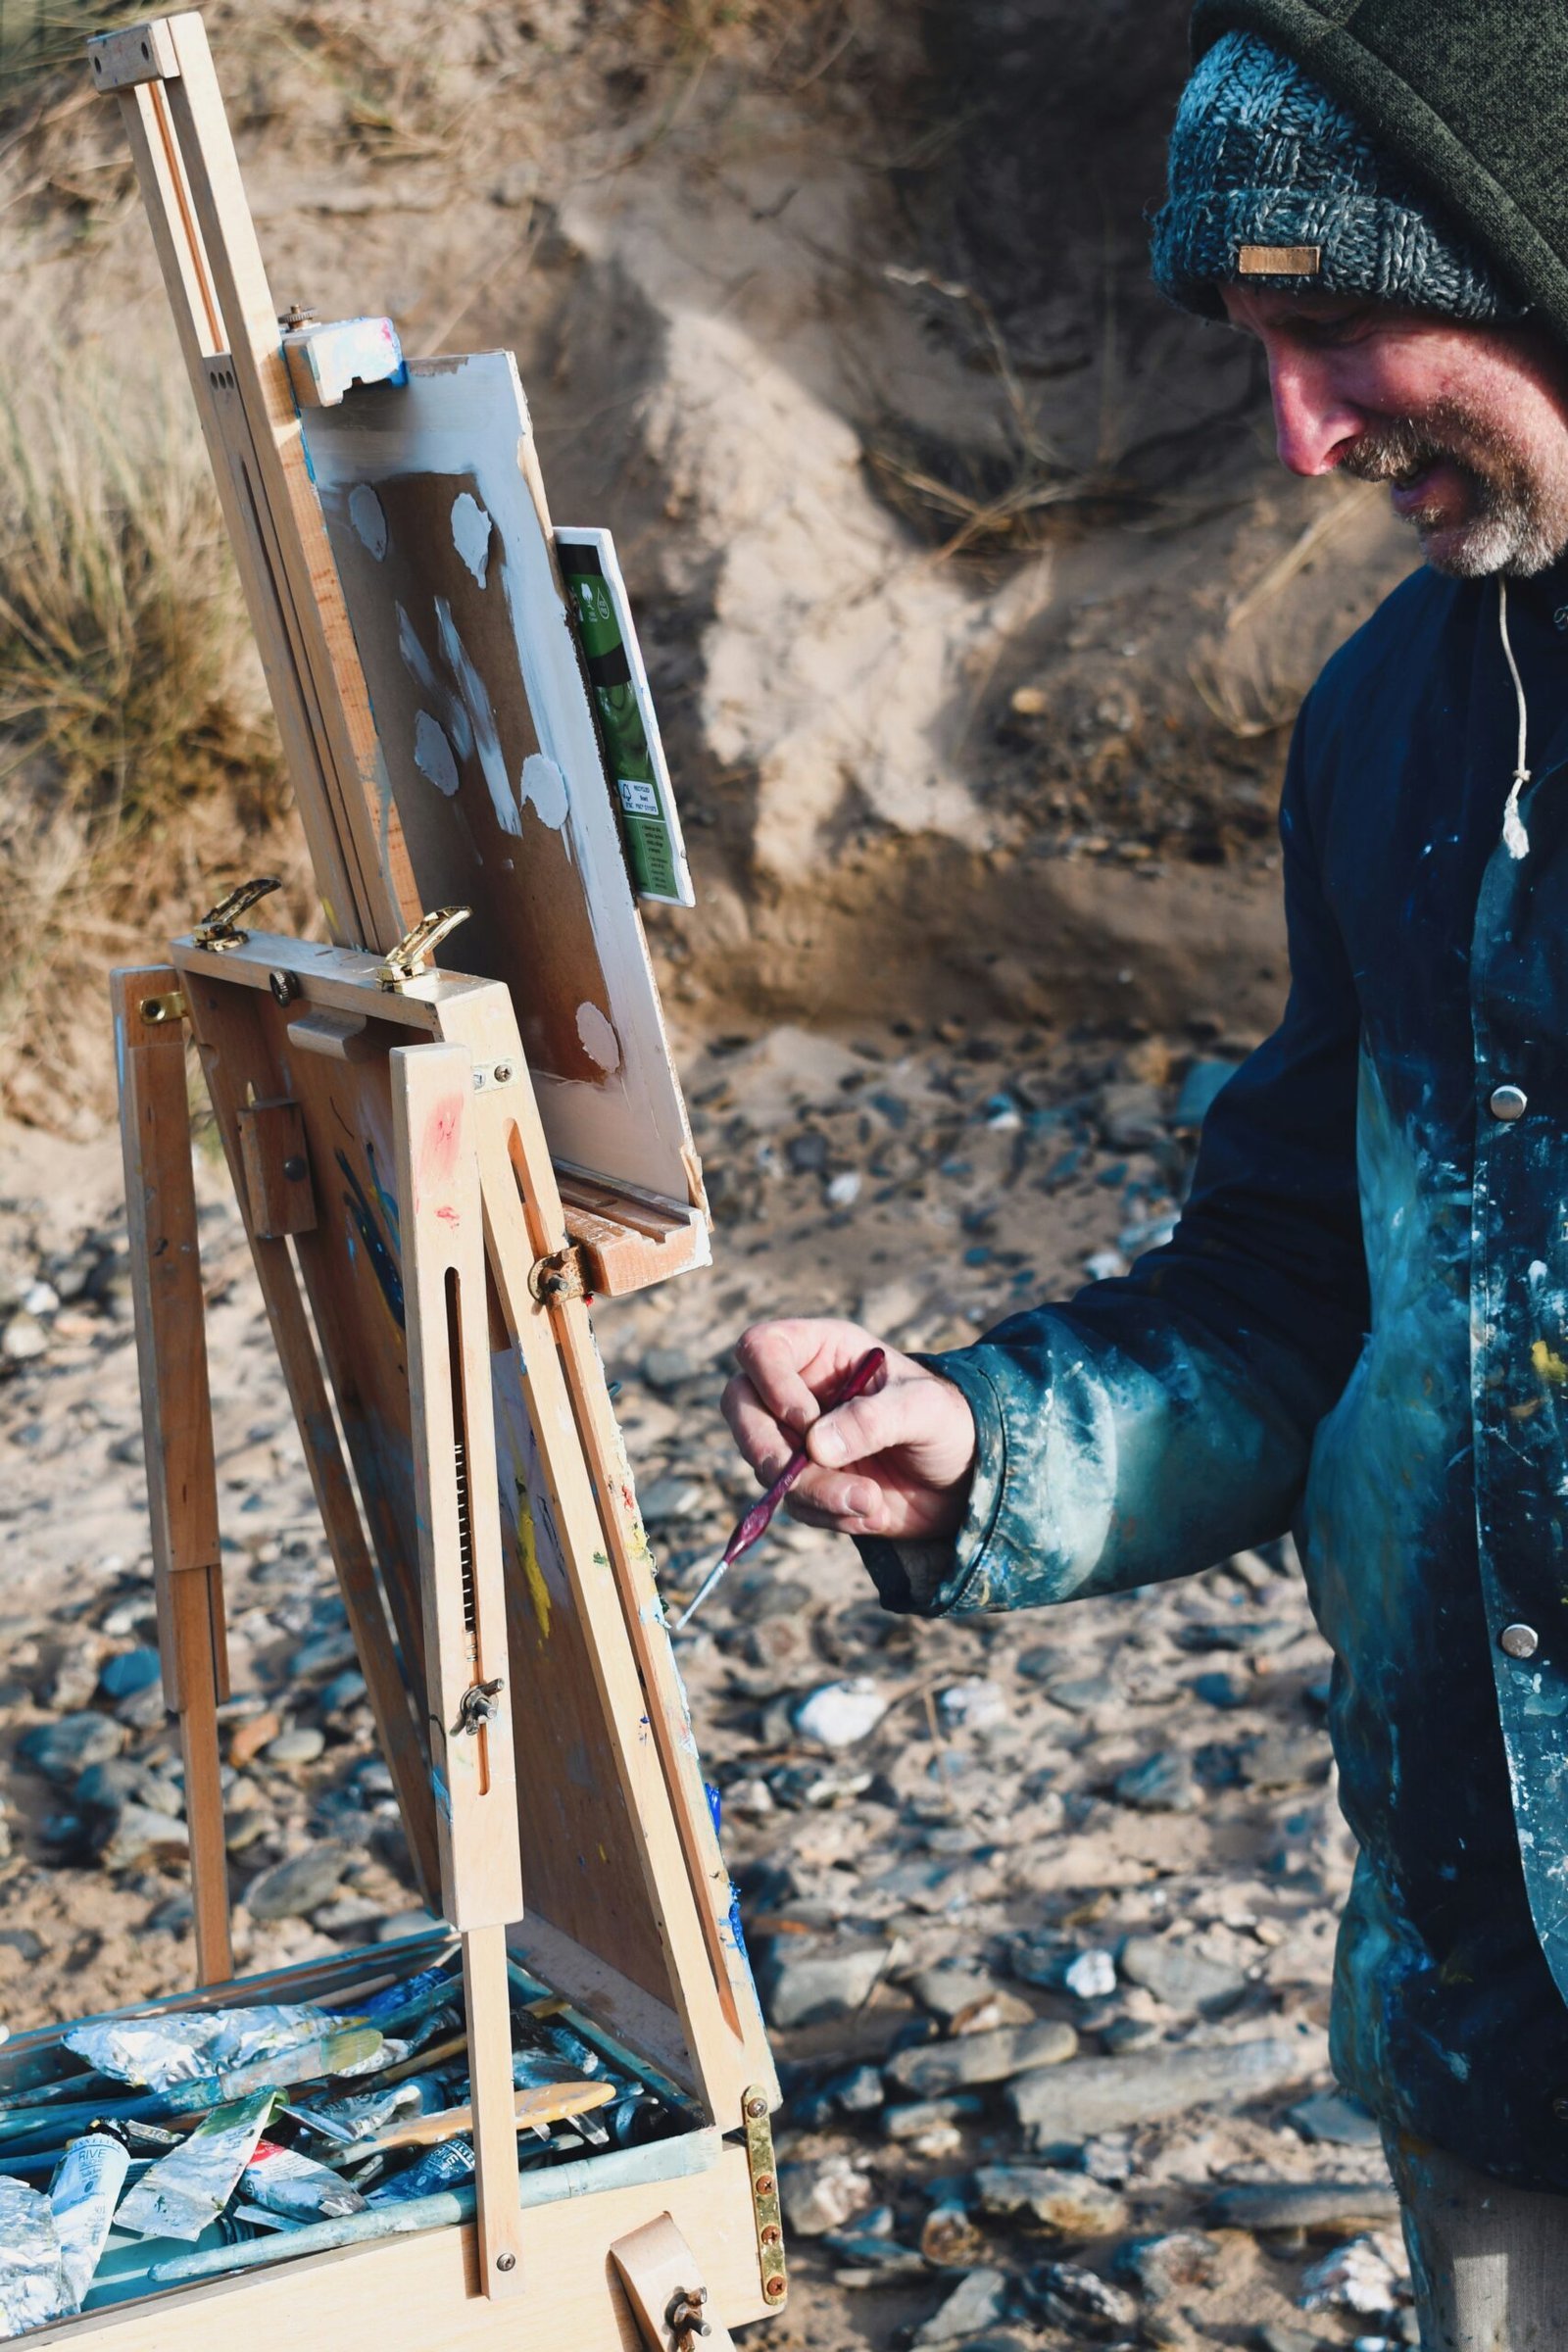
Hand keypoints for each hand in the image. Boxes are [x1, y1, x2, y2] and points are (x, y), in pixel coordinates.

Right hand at [723, 1317, 977, 1541]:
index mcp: (823, 1351)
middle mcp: (799, 1391)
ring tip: (871, 1502)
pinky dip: (828, 1515)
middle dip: (770, 1450)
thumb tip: (816, 1445)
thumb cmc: (950, 1423)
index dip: (770, 1383)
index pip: (761, 1349)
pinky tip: (872, 1511)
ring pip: (765, 1465)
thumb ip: (874, 1419)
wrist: (967, 1480)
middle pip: (740, 1408)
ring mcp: (798, 1441)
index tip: (805, 1421)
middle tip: (811, 1476)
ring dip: (812, 1492)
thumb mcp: (925, 1410)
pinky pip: (792, 1504)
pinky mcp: (807, 1485)